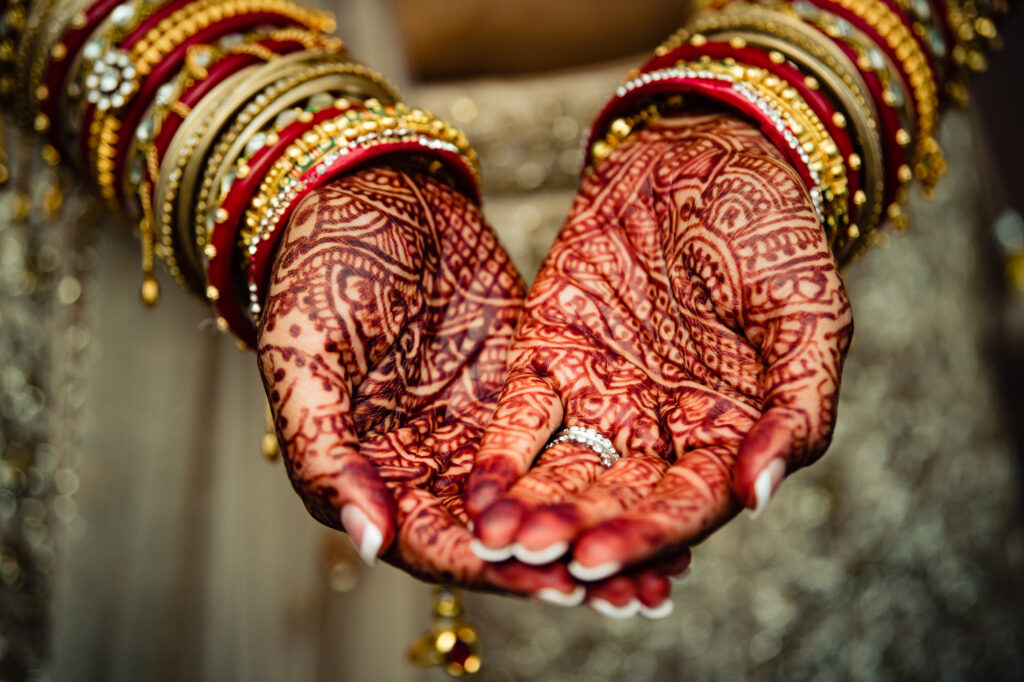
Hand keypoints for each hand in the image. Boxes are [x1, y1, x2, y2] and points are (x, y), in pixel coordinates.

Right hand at [256, 164, 681, 609]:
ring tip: (668, 568)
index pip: (438, 544)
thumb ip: (325, 452)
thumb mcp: (304, 358)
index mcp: (373, 473)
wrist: (374, 194)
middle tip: (640, 594)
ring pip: (544, 500)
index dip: (498, 570)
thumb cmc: (320, 269)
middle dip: (568, 569)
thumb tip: (370, 543)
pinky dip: (610, 472)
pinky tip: (663, 491)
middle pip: (504, 538)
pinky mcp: (522, 390)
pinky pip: (569, 441)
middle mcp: (431, 464)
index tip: (561, 587)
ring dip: (598, 534)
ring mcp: (480, 429)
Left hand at [465, 113, 852, 582]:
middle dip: (575, 532)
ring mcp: (601, 396)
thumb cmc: (772, 236)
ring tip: (495, 539)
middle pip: (615, 499)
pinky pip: (522, 417)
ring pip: (563, 469)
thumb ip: (797, 411)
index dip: (645, 537)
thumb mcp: (809, 321)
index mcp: (726, 434)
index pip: (686, 505)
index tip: (599, 562)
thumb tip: (758, 496)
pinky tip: (479, 491)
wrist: (703, 158)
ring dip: (530, 509)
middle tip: (535, 560)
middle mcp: (659, 430)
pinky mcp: (551, 357)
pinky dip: (501, 455)